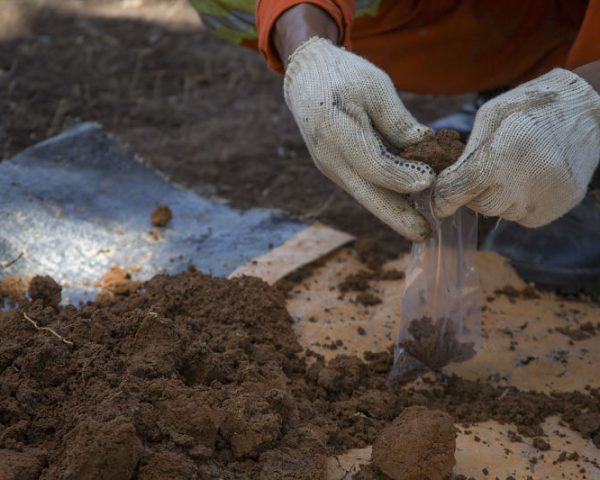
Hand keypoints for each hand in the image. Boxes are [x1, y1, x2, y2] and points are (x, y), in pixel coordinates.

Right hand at [283, 38, 434, 240]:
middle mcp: (331, 157)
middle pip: (367, 193)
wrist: (306, 80)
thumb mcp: (375, 87)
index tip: (431, 181)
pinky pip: (362, 188)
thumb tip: (426, 144)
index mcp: (337, 130)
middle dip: (397, 216)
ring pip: (365, 195)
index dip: (403, 175)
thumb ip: (398, 120)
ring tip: (421, 226)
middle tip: (424, 234)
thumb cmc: (344, 77)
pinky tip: (406, 206)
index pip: (374, 163)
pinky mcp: (336, 170)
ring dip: (393, 211)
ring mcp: (331, 167)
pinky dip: (384, 197)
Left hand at [433, 68, 599, 226]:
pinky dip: (518, 203)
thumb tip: (444, 183)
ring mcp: (543, 199)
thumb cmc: (530, 106)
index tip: (437, 204)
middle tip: (486, 170)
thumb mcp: (490, 116)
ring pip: (501, 213)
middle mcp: (523, 184)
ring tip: (514, 168)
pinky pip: (522, 216)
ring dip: (498, 197)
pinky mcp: (557, 207)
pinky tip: (530, 178)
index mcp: (502, 156)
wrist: (588, 109)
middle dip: (474, 193)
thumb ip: (466, 153)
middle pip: (480, 206)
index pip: (459, 191)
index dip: (443, 199)